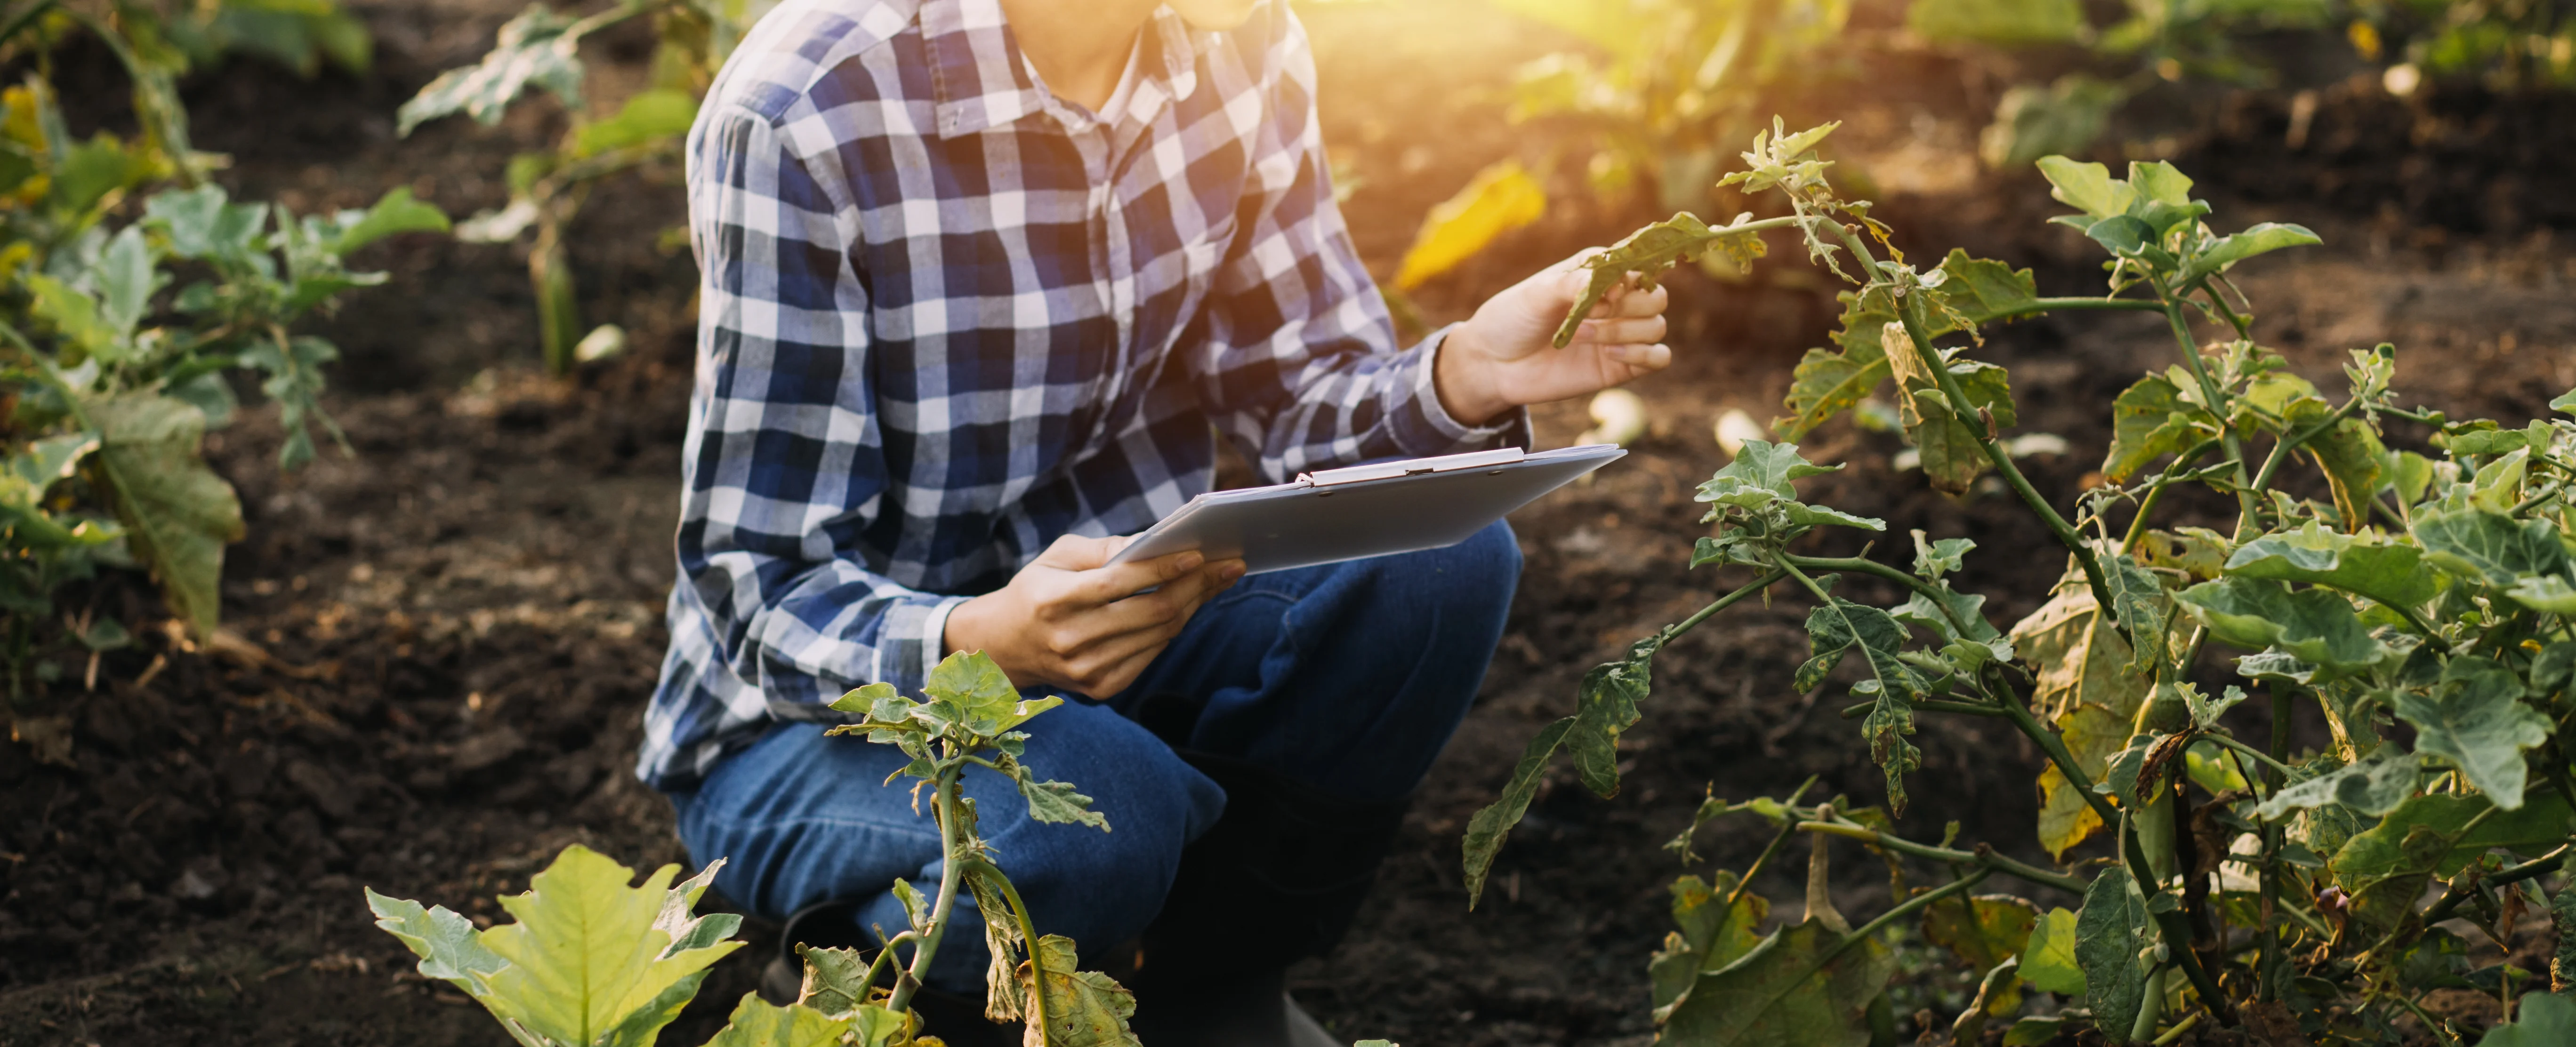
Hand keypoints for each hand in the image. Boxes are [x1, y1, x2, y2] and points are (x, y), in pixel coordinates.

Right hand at [942, 535, 1244, 697]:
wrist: (1005, 647)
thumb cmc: (1038, 590)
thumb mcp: (1058, 556)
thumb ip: (1105, 548)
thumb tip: (1156, 542)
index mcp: (1054, 601)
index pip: (1118, 583)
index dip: (1162, 568)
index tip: (1198, 553)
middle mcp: (1070, 640)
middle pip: (1150, 612)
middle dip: (1196, 585)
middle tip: (1226, 565)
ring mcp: (1086, 670)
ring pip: (1159, 634)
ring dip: (1193, 605)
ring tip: (1215, 581)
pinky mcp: (1101, 688)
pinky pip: (1152, 654)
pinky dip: (1173, 628)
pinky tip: (1187, 606)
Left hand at [1433, 251, 1671, 424]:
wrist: (1493, 363)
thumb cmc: (1512, 319)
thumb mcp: (1538, 293)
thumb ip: (1575, 284)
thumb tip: (1616, 284)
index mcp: (1598, 273)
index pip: (1639, 266)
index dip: (1630, 277)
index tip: (1603, 291)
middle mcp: (1614, 301)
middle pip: (1656, 297)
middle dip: (1630, 306)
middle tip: (1592, 313)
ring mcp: (1619, 334)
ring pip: (1657, 327)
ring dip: (1624, 331)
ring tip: (1582, 335)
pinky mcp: (1619, 366)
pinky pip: (1659, 358)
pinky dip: (1645, 355)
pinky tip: (1610, 355)